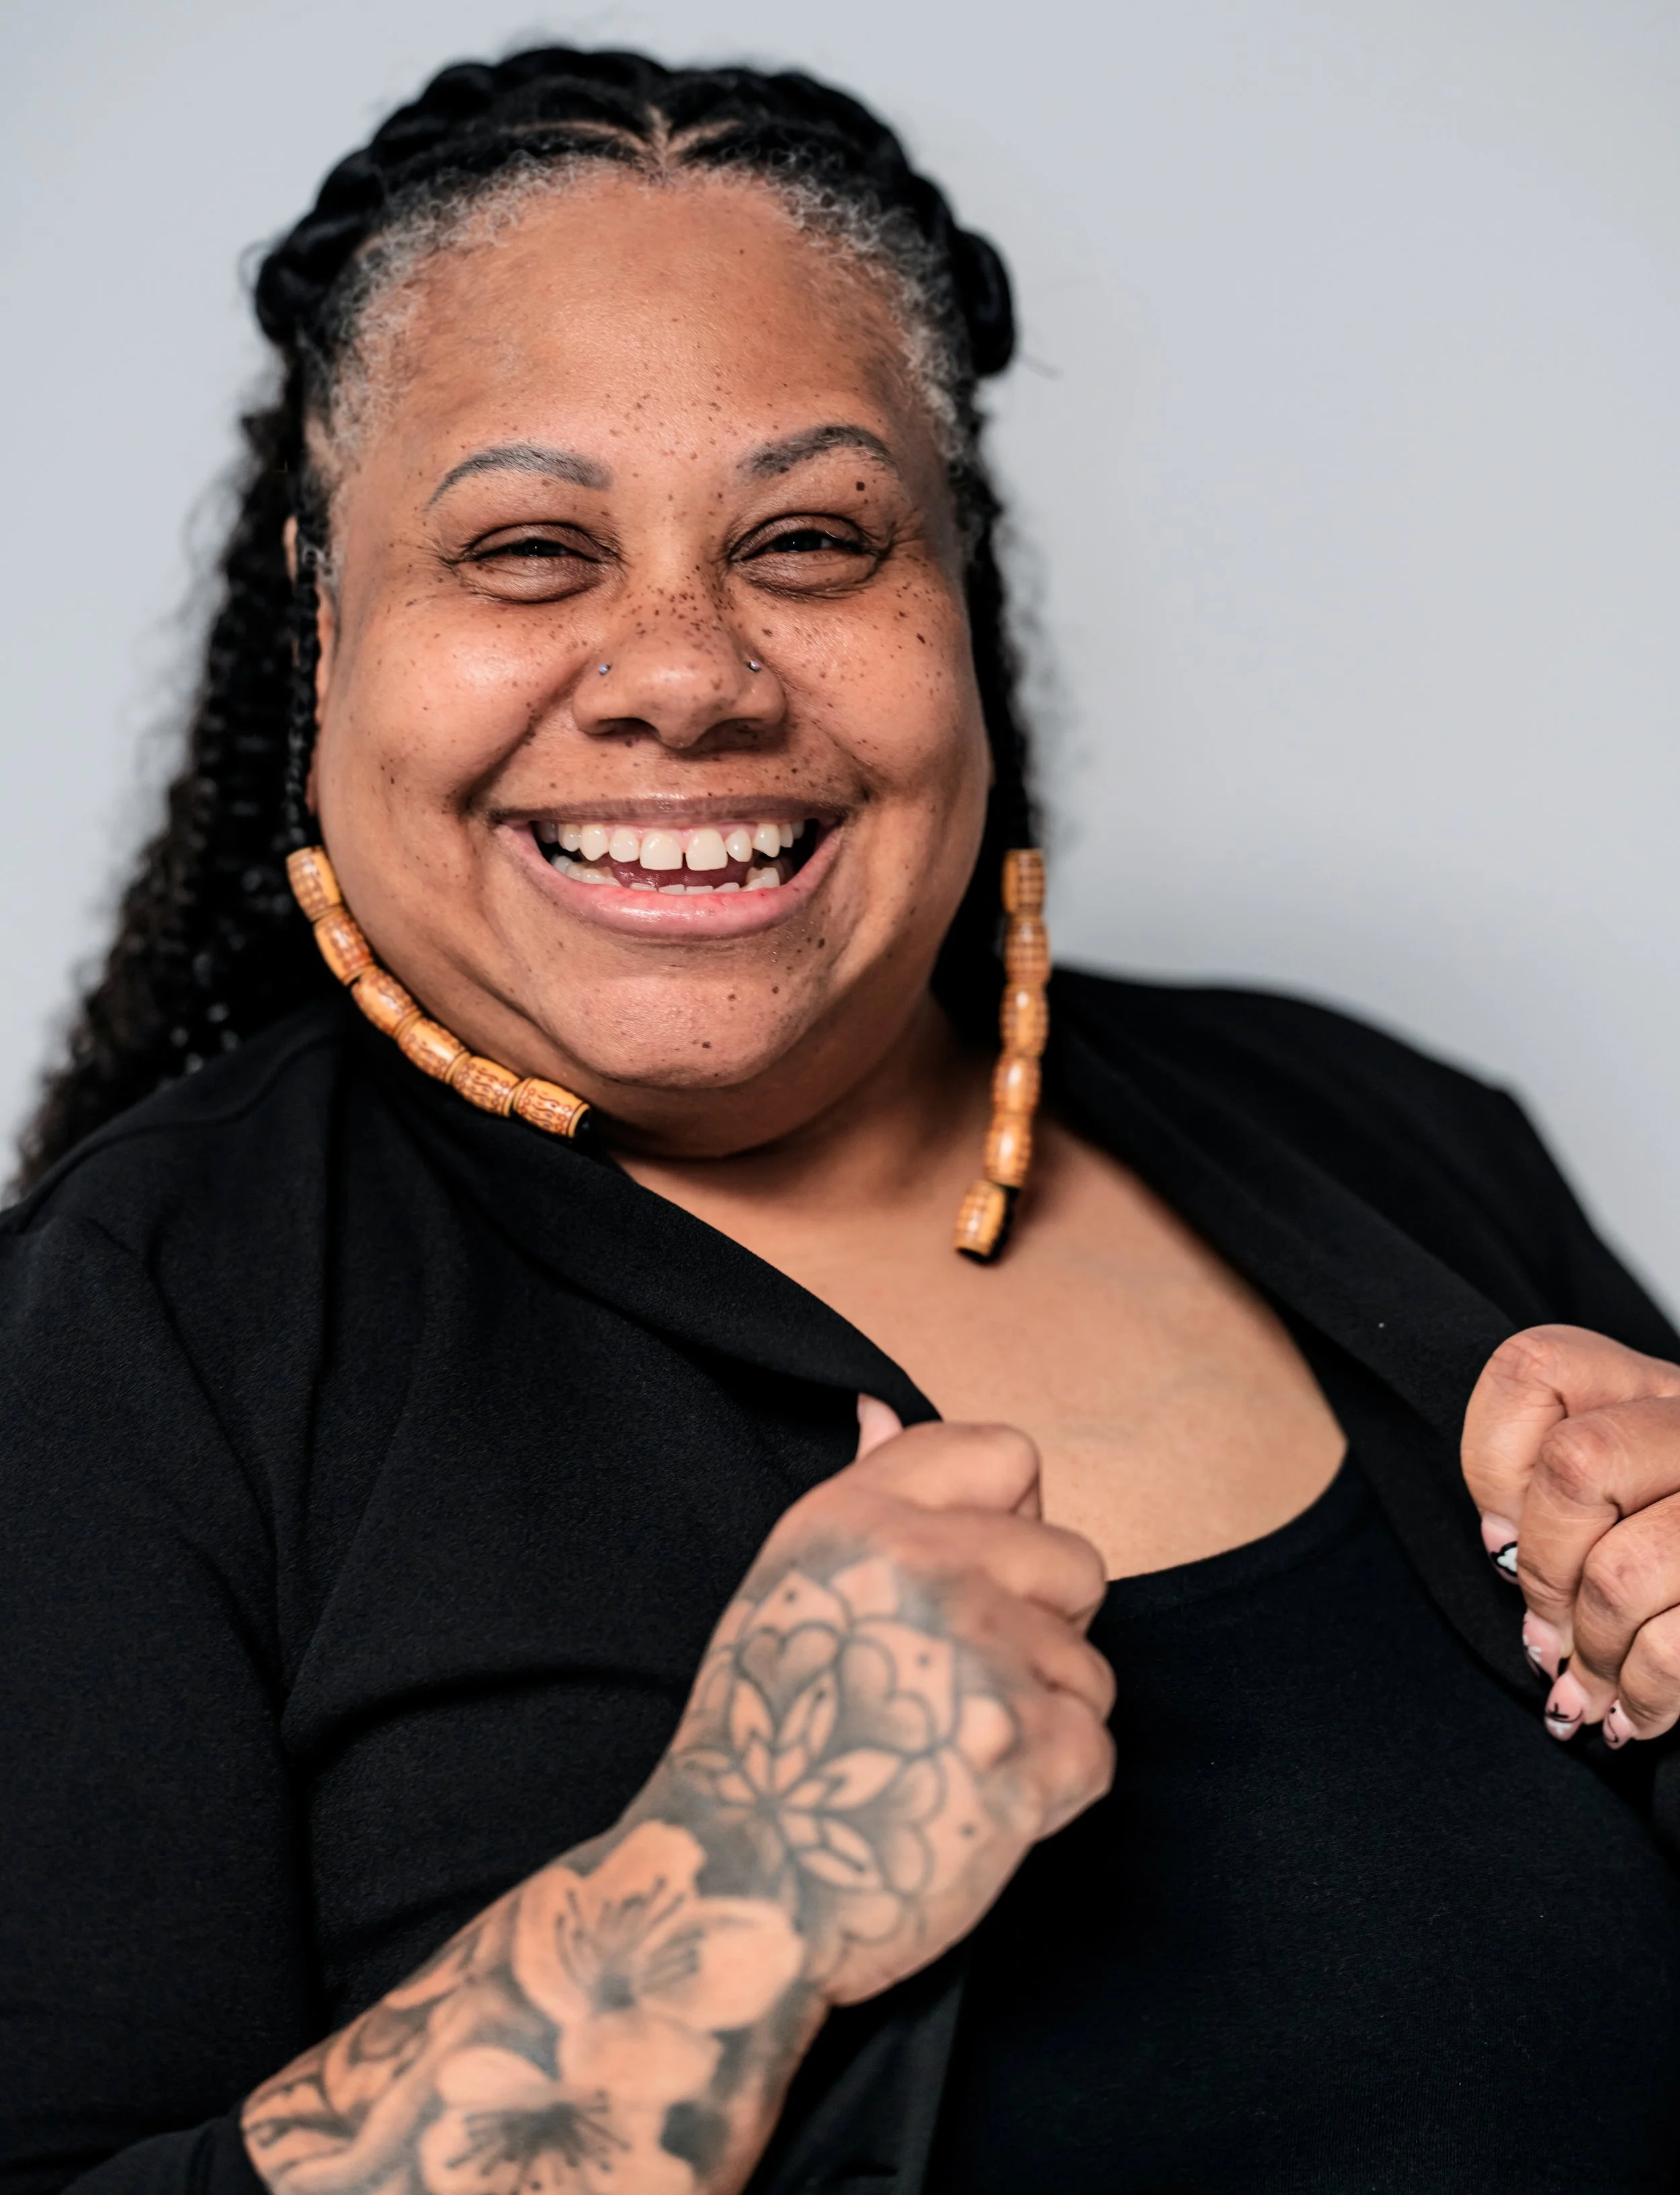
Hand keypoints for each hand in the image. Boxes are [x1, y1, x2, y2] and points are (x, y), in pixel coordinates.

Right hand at [659, 1394, 1115, 2004]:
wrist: (738, 1887)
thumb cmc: (765, 1740)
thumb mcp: (791, 1583)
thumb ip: (865, 1491)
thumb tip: (879, 1402)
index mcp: (860, 1516)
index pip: (1010, 1455)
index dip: (1010, 1521)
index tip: (969, 1581)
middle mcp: (922, 1568)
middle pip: (1074, 1562)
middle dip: (1038, 1628)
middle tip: (954, 1689)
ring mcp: (978, 1659)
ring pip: (1090, 1668)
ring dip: (1042, 1716)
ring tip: (953, 1753)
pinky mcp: (1026, 1753)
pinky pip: (1095, 1750)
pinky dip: (1051, 1790)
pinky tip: (976, 1806)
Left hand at [1463, 1325, 1679, 1746]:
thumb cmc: (1672, 1546)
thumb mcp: (1620, 1495)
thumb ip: (1549, 1498)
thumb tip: (1505, 1550)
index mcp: (1653, 1388)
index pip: (1534, 1370)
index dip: (1493, 1463)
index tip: (1503, 1533)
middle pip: (1575, 1465)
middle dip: (1544, 1572)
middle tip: (1548, 1633)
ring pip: (1621, 1572)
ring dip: (1594, 1653)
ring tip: (1589, 1688)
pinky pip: (1675, 1647)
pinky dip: (1642, 1695)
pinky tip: (1634, 1713)